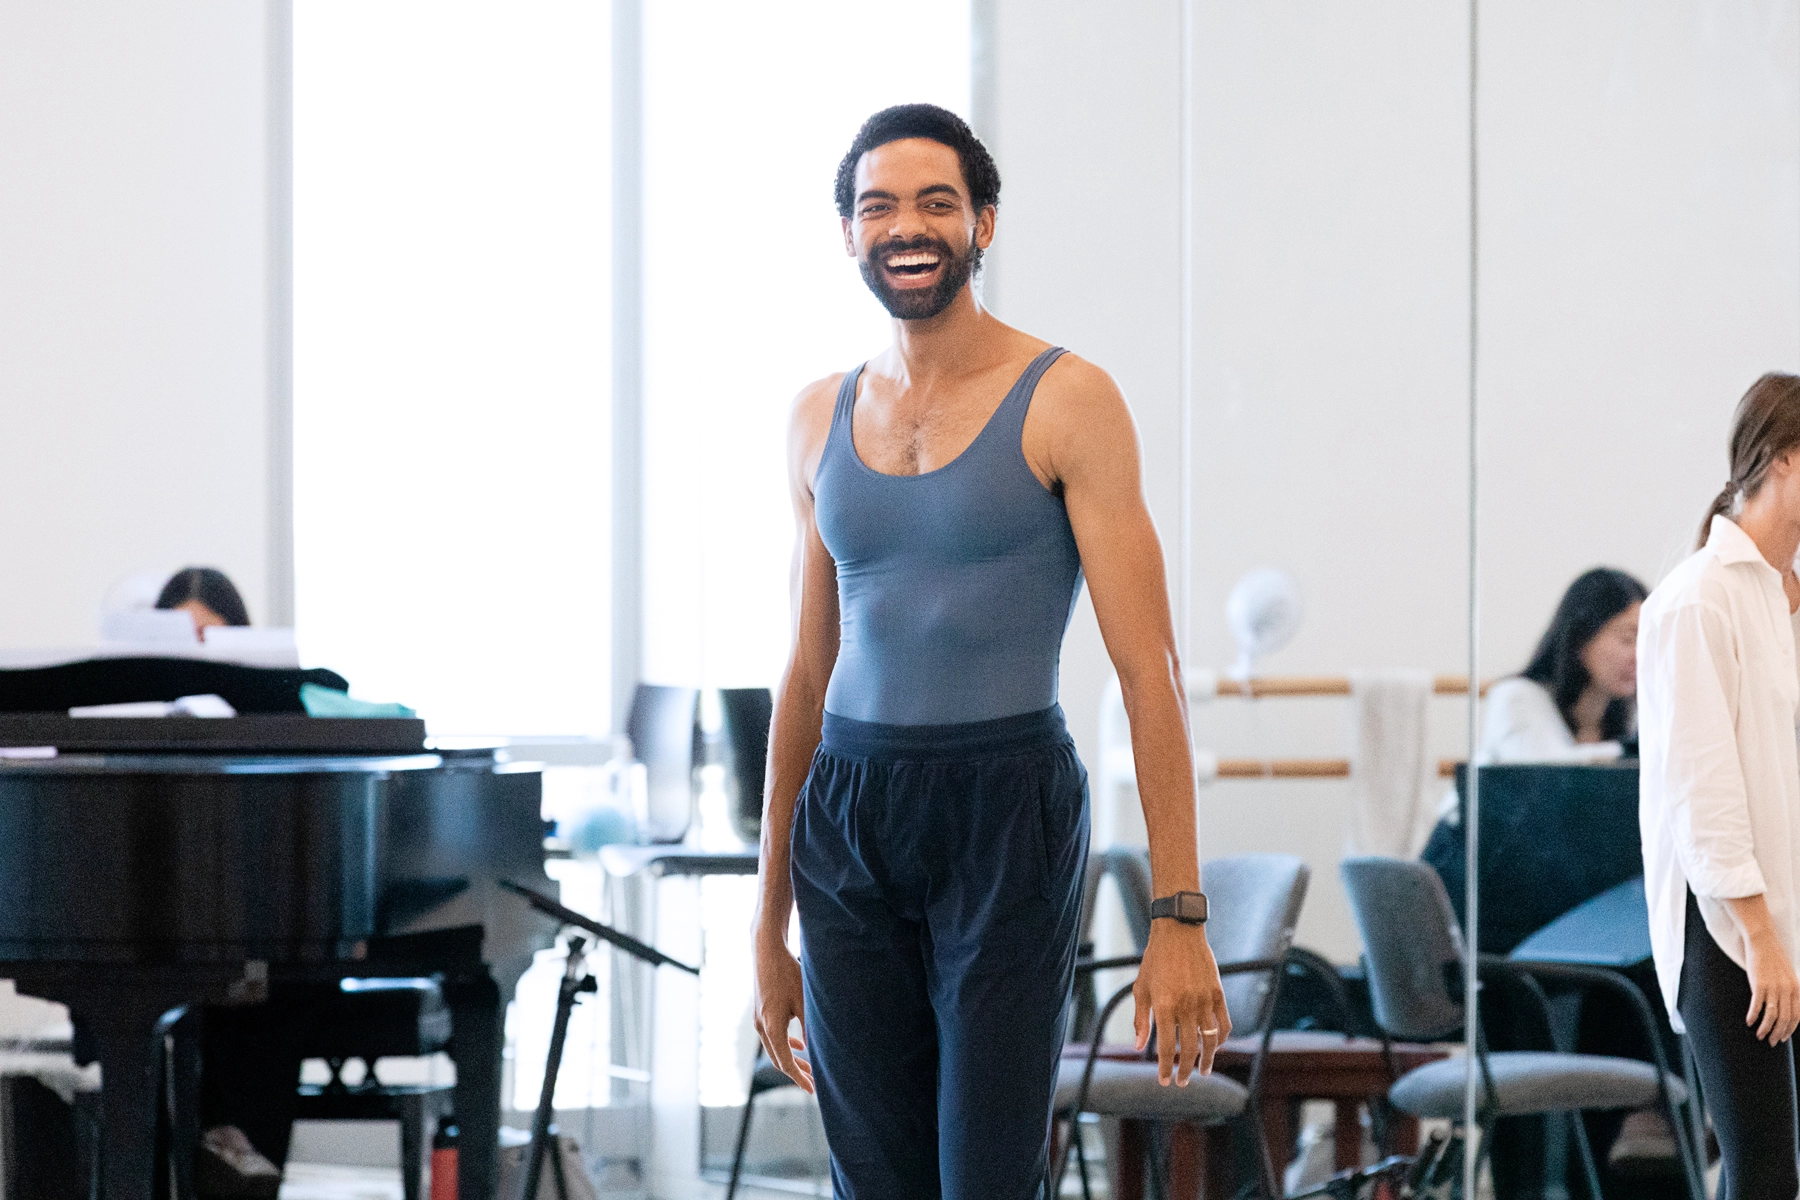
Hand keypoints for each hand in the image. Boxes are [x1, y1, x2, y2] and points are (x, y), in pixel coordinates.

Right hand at [752, 927, 812, 1092]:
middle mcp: (761, 1026)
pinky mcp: (760, 1011)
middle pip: (778, 1059)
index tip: (813, 1090)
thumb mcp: (804, 1002)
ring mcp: (758, 1019)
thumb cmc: (788, 973)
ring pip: (775, 1048)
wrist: (766, 951)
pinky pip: (772, 1036)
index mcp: (771, 1028)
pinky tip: (798, 1044)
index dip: (799, 1078)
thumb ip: (810, 1028)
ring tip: (809, 1067)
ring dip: (791, 1059)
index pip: (785, 1063)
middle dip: (797, 1073)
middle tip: (814, 1082)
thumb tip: (816, 1051)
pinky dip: (785, 1045)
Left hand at [1133, 920, 1228, 1084]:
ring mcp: (1204, 1000)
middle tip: (1183, 1082)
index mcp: (1164, 1006)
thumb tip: (1139, 1047)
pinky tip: (1217, 1046)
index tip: (1165, 1081)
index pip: (1166, 1048)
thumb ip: (1141, 1020)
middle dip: (1185, 1070)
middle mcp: (1186, 1006)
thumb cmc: (1155, 960)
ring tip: (1203, 1071)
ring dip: (1207, 1060)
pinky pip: (1224, 1023)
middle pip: (1189, 1049)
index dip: (1165, 1068)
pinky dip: (1222, 1038)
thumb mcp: (1141, 988)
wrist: (1178, 932)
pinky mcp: (1218, 993)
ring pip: (1210, 1040)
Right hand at [1743, 931, 1799, 1045]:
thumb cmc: (1773, 957)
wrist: (1763, 940)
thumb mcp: (1788, 975)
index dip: (1790, 1029)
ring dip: (1766, 1029)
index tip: (1783, 1037)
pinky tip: (1749, 1022)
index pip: (1796, 1016)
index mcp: (1796, 989)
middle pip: (1785, 1019)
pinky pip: (1757, 1005)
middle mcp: (1787, 990)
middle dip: (1778, 1033)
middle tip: (1771, 1042)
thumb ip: (1790, 990)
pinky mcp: (1759, 984)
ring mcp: (1773, 987)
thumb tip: (1786, 1006)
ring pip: (1772, 1016)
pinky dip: (1754, 1016)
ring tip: (1760, 1036)